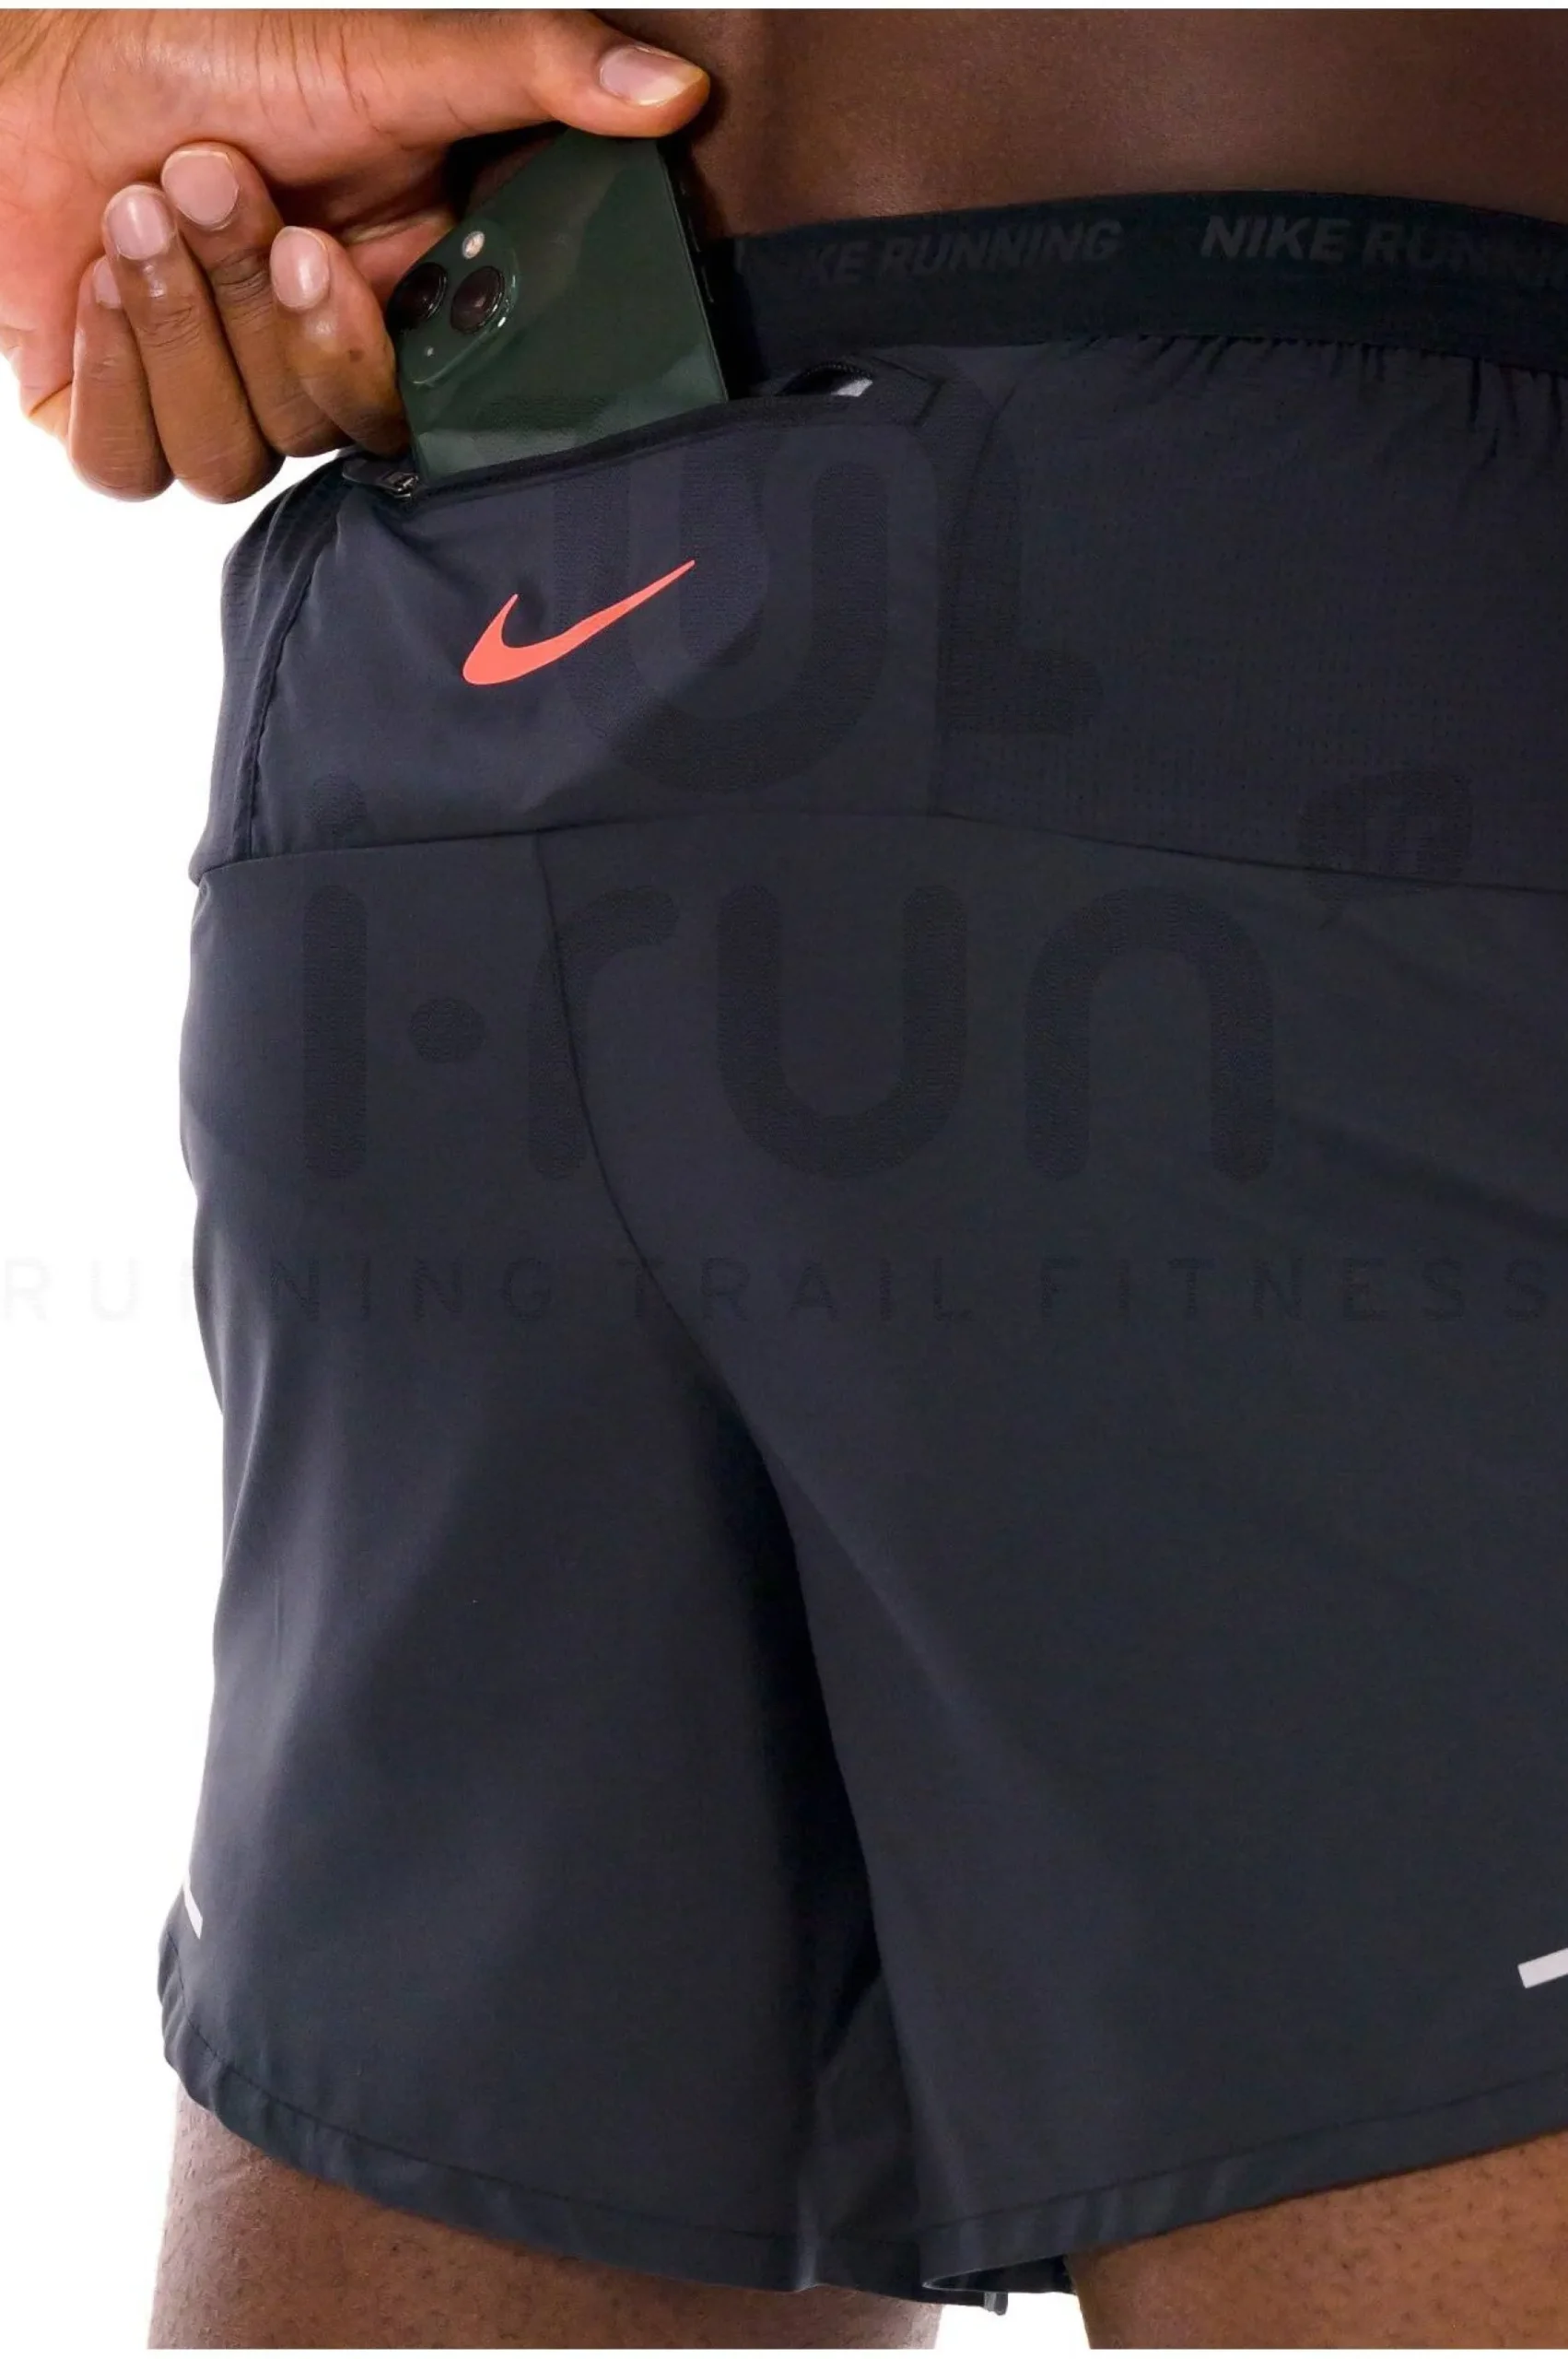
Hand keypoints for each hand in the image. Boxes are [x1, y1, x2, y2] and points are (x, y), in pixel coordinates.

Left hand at [0, 9, 708, 490]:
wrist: (26, 60)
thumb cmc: (196, 47)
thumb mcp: (384, 56)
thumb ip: (533, 73)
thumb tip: (676, 90)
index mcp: (386, 310)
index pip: (412, 410)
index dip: (360, 354)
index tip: (325, 253)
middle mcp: (307, 370)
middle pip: (315, 429)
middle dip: (252, 301)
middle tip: (213, 180)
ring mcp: (216, 407)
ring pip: (227, 459)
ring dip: (175, 320)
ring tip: (142, 202)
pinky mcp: (118, 433)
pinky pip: (133, 470)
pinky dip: (113, 369)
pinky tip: (95, 273)